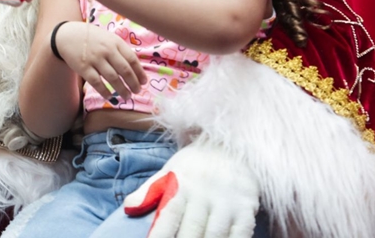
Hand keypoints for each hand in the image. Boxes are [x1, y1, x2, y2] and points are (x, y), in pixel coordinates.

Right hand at [57, 22, 146, 101]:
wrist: (68, 35)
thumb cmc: (92, 38)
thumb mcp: (108, 38)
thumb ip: (120, 49)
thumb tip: (135, 67)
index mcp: (115, 42)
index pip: (132, 59)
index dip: (140, 72)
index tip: (144, 82)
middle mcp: (107, 50)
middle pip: (124, 70)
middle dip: (133, 83)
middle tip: (137, 91)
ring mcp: (95, 59)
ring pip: (113, 78)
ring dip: (122, 89)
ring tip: (127, 97)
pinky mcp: (84, 67)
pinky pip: (97, 82)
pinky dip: (105, 91)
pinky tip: (110, 97)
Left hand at [124, 140, 258, 237]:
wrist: (231, 145)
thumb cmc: (194, 166)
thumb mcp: (169, 172)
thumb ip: (148, 192)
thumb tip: (128, 209)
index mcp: (182, 186)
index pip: (168, 217)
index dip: (160, 236)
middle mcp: (204, 194)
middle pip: (192, 232)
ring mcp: (227, 202)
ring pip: (215, 236)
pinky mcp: (246, 208)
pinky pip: (241, 234)